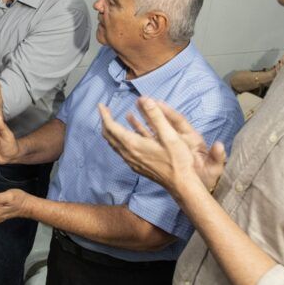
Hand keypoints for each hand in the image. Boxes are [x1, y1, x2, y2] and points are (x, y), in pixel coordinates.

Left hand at [99, 97, 226, 194]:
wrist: (182, 185)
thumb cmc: (178, 161)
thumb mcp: (170, 135)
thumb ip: (157, 117)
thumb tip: (145, 99)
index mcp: (133, 144)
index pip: (111, 127)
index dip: (105, 115)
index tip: (101, 105)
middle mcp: (129, 153)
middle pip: (109, 136)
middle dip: (105, 121)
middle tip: (105, 111)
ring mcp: (132, 161)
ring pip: (114, 144)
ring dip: (111, 131)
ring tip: (112, 120)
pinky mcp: (137, 166)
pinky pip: (122, 150)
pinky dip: (119, 139)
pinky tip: (127, 135)